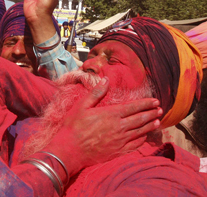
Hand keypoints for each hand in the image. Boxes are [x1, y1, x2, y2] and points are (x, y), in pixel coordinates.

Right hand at [44, 77, 161, 176]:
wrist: (70, 150)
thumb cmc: (73, 126)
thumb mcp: (81, 106)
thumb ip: (96, 93)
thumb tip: (105, 79)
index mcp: (111, 114)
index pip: (133, 107)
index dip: (145, 103)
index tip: (155, 100)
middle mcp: (119, 127)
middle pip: (140, 119)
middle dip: (151, 113)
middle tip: (160, 109)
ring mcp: (120, 140)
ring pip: (140, 132)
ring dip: (149, 126)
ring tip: (157, 121)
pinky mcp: (118, 151)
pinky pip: (135, 145)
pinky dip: (142, 139)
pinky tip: (144, 136)